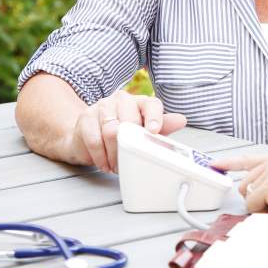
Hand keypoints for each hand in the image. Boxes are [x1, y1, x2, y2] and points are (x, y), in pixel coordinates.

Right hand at [67, 90, 186, 173]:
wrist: (86, 135)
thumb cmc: (120, 133)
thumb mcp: (143, 130)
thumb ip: (162, 126)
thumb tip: (181, 120)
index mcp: (139, 102)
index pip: (151, 104)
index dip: (155, 118)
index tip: (154, 132)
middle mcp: (121, 100)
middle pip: (130, 120)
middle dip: (131, 146)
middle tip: (132, 161)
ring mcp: (102, 107)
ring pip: (111, 132)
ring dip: (116, 154)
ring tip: (118, 166)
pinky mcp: (85, 118)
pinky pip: (94, 140)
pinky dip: (101, 156)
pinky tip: (105, 164)